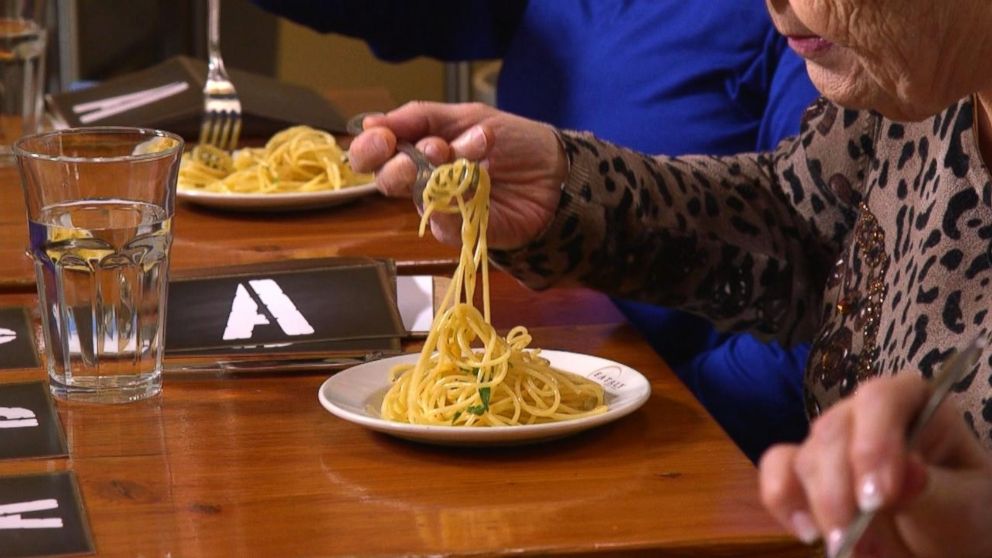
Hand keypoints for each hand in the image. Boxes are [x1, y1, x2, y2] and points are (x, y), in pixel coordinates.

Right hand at [347, 102, 566, 249]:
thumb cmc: (515, 142)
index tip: (381, 137)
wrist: (557, 172)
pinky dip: (454, 207)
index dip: (371, 146)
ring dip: (438, 176)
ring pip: (418, 199)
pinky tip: (474, 189)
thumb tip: (371, 121)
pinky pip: (444, 224)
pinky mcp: (463, 232)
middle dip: (397, 165)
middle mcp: (425, 179)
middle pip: (388, 179)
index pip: (377, 151)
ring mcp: (443, 207)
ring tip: (470, 155)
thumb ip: (422, 117)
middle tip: (426, 153)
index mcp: (420, 147)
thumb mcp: (469, 117)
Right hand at [759, 373, 991, 557]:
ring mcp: (832, 446)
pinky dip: (783, 501)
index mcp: (914, 406)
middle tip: (861, 545)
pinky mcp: (806, 475)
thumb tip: (907, 470)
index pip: (881, 399)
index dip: (873, 443)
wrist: (946, 550)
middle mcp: (865, 418)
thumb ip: (934, 491)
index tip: (878, 499)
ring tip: (856, 554)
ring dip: (823, 510)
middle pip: (832, 431)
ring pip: (803, 458)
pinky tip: (808, 533)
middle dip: (841, 492)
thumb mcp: (964, 509)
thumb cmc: (965, 522)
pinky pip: (776, 472)